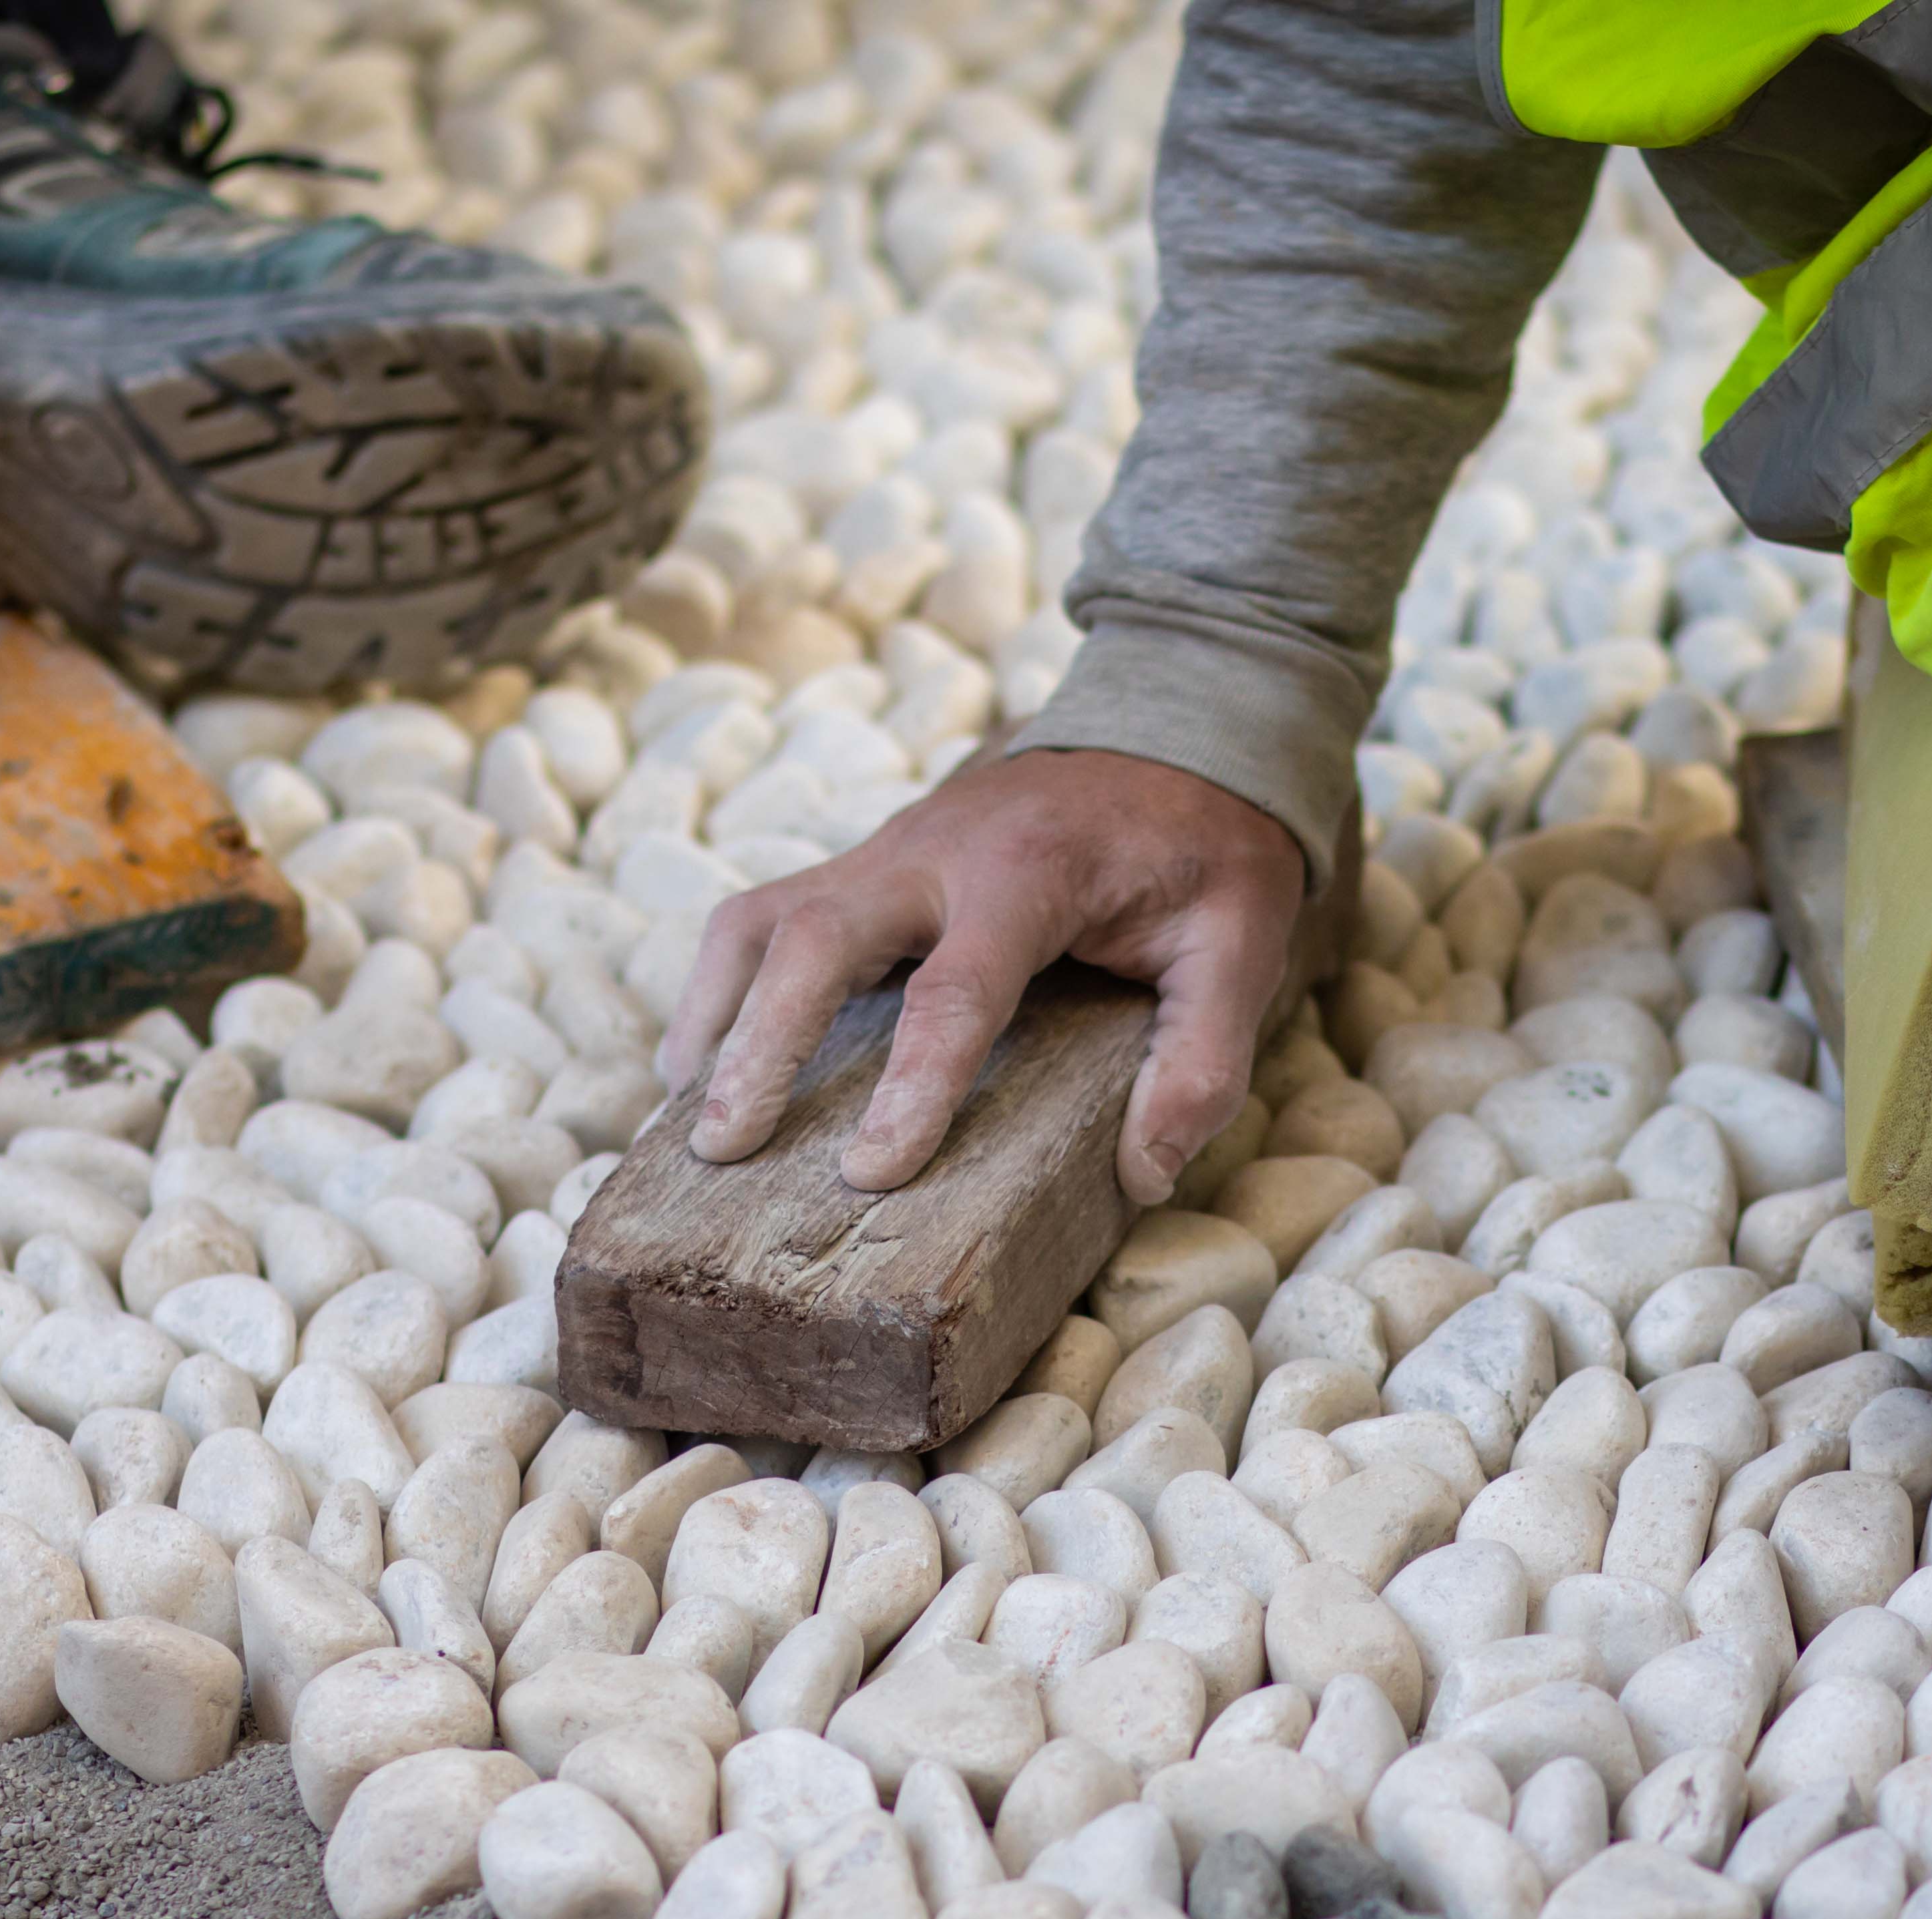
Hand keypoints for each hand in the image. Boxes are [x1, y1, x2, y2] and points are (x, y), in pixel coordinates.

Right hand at [654, 748, 1306, 1201]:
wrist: (1175, 732)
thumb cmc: (1205, 851)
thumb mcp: (1244, 942)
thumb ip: (1204, 1057)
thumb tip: (1142, 1174)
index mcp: (1030, 872)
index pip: (954, 991)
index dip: (910, 1087)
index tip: (869, 1173)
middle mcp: (935, 851)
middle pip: (815, 938)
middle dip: (762, 1044)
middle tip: (721, 1145)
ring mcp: (886, 850)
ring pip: (763, 918)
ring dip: (717, 1013)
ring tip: (687, 1118)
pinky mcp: (864, 864)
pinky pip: (764, 918)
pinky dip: (720, 988)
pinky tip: (703, 1065)